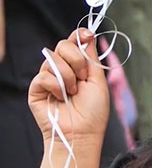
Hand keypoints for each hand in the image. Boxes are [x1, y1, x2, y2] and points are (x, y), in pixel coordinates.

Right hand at [28, 28, 109, 143]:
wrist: (82, 132)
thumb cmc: (94, 111)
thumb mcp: (98, 80)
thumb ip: (91, 58)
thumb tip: (88, 35)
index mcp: (78, 66)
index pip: (74, 42)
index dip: (79, 34)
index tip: (87, 34)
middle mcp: (63, 69)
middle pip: (63, 45)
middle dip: (77, 58)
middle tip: (83, 77)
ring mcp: (49, 78)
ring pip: (53, 58)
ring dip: (68, 75)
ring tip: (73, 91)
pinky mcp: (36, 89)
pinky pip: (43, 76)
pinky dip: (56, 85)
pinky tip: (61, 96)